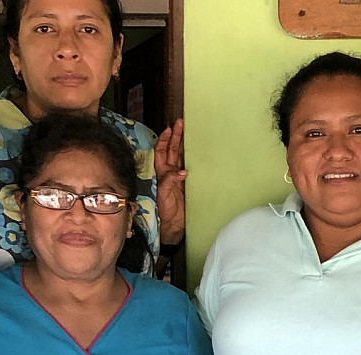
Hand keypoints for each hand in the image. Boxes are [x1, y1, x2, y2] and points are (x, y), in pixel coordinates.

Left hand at [155, 118, 185, 243]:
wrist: (175, 225)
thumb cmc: (166, 211)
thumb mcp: (164, 195)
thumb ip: (170, 181)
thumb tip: (183, 171)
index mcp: (162, 173)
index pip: (162, 152)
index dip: (164, 140)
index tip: (169, 128)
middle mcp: (171, 173)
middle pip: (173, 150)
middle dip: (176, 136)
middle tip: (181, 123)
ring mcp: (181, 178)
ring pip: (182, 156)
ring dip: (185, 144)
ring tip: (189, 131)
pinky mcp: (190, 183)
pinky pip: (192, 167)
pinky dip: (194, 159)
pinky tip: (199, 151)